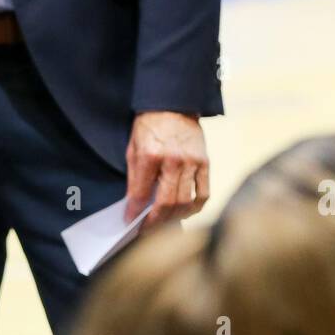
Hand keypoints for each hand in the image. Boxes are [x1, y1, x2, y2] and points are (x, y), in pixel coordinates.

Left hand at [125, 111, 209, 225]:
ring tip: (163, 224)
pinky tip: (185, 213)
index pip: (140, 193)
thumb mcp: (133, 148)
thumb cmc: (150, 127)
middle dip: (154, 222)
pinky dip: (194, 208)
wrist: (174, 104)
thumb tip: (134, 204)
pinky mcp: (205, 163)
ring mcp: (192, 162)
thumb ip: (134, 177)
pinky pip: (203, 193)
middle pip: (166, 202)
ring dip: (173, 218)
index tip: (129, 222)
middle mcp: (173, 160)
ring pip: (185, 202)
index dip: (134, 212)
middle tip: (146, 230)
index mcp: (151, 155)